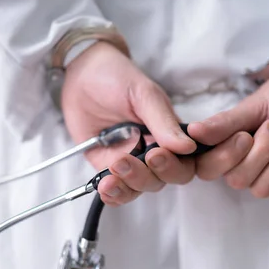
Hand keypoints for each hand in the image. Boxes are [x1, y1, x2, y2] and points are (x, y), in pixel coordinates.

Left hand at [61, 42, 196, 205]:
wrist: (80, 74)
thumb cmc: (117, 77)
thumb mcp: (144, 94)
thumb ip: (164, 121)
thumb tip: (188, 147)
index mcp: (171, 134)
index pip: (187, 162)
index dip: (176, 166)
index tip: (156, 154)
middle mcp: (155, 151)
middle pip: (165, 179)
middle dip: (149, 175)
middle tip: (128, 160)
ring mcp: (132, 161)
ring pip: (141, 188)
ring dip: (129, 185)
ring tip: (113, 170)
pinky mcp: (108, 167)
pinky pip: (117, 190)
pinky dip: (113, 194)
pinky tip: (105, 187)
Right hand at [187, 65, 268, 205]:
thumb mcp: (252, 105)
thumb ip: (224, 123)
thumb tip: (192, 132)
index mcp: (223, 145)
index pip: (206, 168)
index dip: (225, 158)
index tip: (245, 135)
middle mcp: (238, 165)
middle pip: (237, 180)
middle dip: (263, 152)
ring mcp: (261, 177)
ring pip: (262, 189)